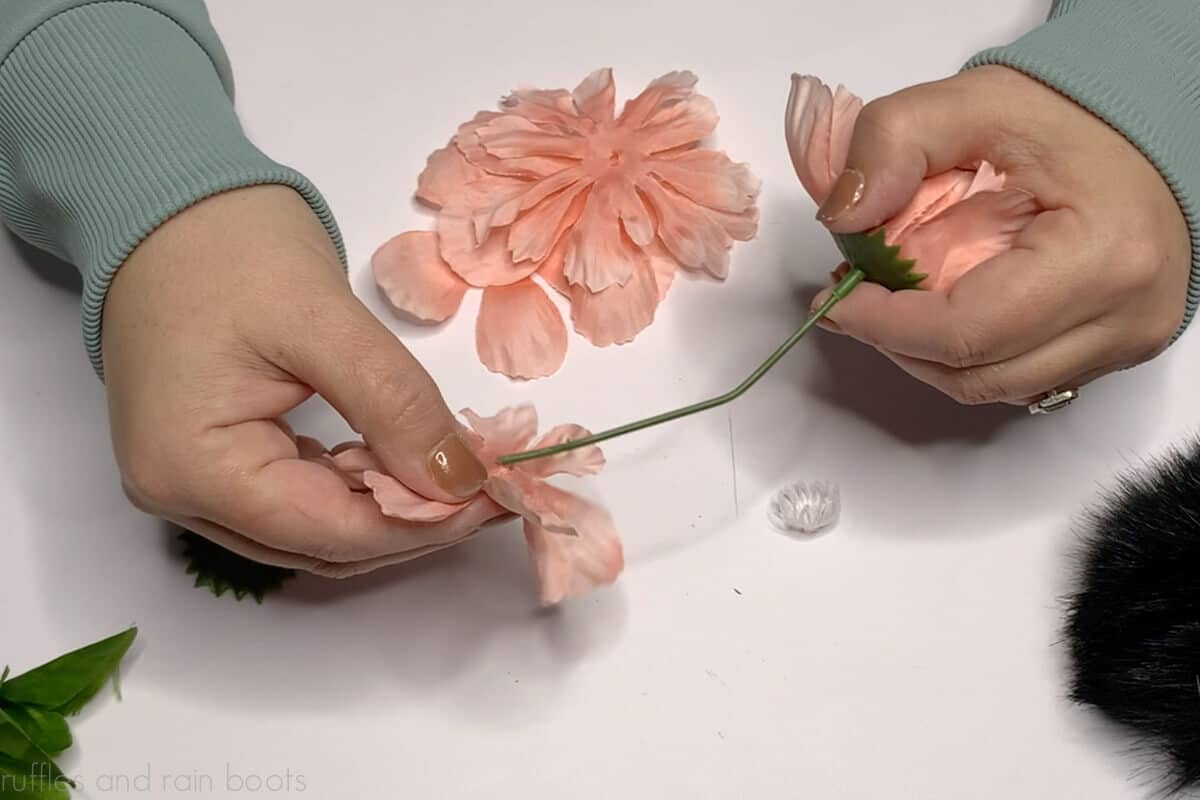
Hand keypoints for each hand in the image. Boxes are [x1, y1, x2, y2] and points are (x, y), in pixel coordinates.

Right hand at [103, 185, 508, 576]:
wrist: (164, 202)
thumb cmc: (226, 245)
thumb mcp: (324, 321)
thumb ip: (395, 405)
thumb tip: (460, 480)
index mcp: (193, 468)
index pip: (330, 533)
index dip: (421, 526)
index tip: (494, 500)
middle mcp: (181, 495)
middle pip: (323, 544)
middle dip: (413, 522)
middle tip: (490, 491)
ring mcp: (192, 484)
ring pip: (315, 530)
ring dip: (391, 509)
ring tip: (460, 476)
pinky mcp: (213, 462)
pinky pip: (299, 499)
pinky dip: (360, 487)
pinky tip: (408, 462)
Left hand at [811, 66, 1191, 404]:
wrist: (1156, 124)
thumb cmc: (1075, 115)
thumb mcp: (975, 102)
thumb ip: (893, 143)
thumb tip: (844, 216)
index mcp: (1099, 258)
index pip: (967, 332)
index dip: (885, 326)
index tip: (836, 297)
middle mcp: (1124, 318)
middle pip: (975, 375)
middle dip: (896, 343)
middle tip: (854, 297)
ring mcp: (1125, 341)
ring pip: (994, 388)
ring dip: (925, 355)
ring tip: (890, 301)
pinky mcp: (1116, 348)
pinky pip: (1021, 377)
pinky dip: (965, 354)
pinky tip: (937, 310)